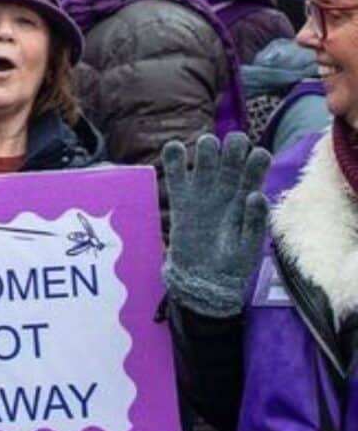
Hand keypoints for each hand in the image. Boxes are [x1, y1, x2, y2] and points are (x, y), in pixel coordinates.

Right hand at [162, 132, 271, 317]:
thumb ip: (254, 220)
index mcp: (248, 197)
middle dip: (231, 146)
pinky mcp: (181, 201)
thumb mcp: (250, 246)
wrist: (205, 283)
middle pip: (230, 156)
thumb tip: (255, 194)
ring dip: (206, 148)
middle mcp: (226, 190)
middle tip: (230, 146)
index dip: (256, 157)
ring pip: (205, 159)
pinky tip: (175, 148)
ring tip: (206, 148)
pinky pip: (176, 174)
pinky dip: (175, 158)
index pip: (255, 166)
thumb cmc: (233, 265)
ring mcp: (203, 194)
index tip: (256, 155)